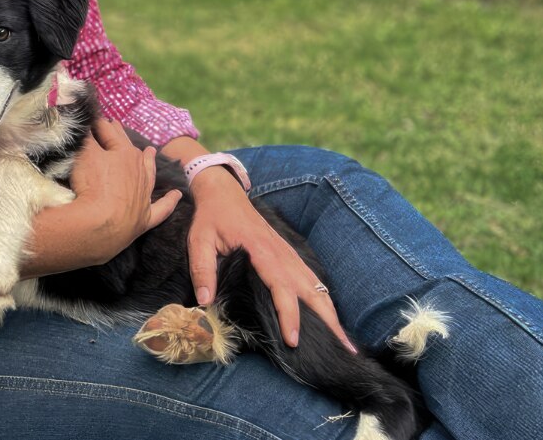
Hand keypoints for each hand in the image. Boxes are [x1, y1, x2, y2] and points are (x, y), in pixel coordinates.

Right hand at [69, 117, 181, 263]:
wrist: (102, 225)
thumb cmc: (92, 185)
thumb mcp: (84, 154)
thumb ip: (86, 137)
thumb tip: (85, 121)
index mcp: (125, 153)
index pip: (110, 133)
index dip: (100, 124)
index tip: (94, 118)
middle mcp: (139, 171)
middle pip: (129, 149)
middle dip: (120, 137)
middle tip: (114, 125)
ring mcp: (144, 195)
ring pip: (149, 173)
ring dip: (149, 161)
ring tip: (150, 150)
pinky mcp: (145, 219)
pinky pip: (162, 208)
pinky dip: (169, 201)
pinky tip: (177, 195)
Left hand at [187, 168, 357, 353]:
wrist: (224, 193)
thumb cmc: (211, 217)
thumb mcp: (198, 240)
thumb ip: (202, 269)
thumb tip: (206, 301)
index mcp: (261, 251)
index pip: (281, 287)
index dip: (289, 315)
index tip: (293, 339)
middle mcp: (281, 253)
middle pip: (311, 289)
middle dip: (328, 320)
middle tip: (344, 349)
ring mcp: (288, 253)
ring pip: (316, 285)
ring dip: (331, 311)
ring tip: (344, 339)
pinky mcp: (288, 254)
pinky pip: (310, 278)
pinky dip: (323, 298)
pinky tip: (329, 315)